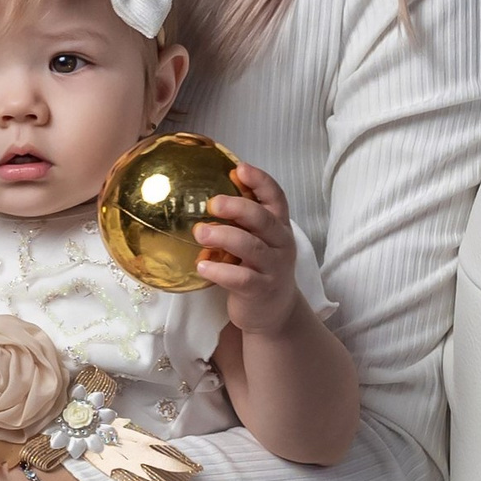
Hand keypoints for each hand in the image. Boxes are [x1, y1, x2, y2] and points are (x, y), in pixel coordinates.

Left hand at [194, 164, 301, 337]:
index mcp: (279, 226)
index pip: (276, 197)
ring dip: (224, 236)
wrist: (273, 312)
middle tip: (212, 203)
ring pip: (251, 246)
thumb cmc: (256, 269)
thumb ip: (241, 222)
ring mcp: (273, 267)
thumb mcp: (255, 241)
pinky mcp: (261, 290)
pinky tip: (202, 266)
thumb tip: (206, 196)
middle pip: (263, 219)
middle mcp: (281, 243)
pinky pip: (241, 278)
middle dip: (238, 207)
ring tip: (200, 232)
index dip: (260, 181)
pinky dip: (220, 270)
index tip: (240, 168)